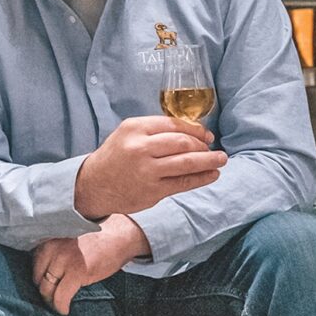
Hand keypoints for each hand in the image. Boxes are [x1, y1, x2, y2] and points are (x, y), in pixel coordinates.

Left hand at [32, 215, 148, 314]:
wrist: (117, 236)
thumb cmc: (94, 241)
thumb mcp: (66, 241)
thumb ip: (53, 253)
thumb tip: (41, 276)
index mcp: (48, 240)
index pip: (33, 265)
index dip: (39, 278)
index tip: (47, 285)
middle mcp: (52, 249)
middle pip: (37, 279)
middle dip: (44, 290)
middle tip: (53, 297)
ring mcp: (63, 260)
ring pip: (46, 289)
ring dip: (51, 301)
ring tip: (58, 304)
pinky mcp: (76, 272)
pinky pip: (60, 297)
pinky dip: (61, 307)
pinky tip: (65, 310)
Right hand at [75, 116, 226, 219]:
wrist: (93, 185)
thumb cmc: (115, 156)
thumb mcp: (128, 134)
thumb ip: (154, 130)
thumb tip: (191, 132)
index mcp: (135, 128)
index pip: (174, 124)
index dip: (195, 129)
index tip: (206, 135)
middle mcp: (140, 147)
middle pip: (183, 143)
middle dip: (203, 145)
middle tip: (215, 148)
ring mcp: (147, 171)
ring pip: (187, 163)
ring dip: (209, 161)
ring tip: (221, 160)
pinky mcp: (152, 190)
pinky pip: (183, 182)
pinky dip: (201, 178)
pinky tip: (211, 175)